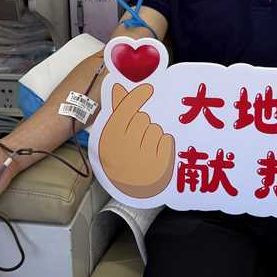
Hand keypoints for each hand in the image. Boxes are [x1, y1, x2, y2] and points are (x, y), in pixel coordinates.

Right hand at [99, 82, 174, 198]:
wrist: (132, 190)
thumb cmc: (122, 158)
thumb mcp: (114, 136)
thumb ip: (118, 110)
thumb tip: (118, 85)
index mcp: (110, 141)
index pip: (125, 112)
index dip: (136, 97)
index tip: (148, 88)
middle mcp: (124, 150)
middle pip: (142, 119)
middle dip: (142, 124)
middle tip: (138, 136)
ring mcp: (142, 159)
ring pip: (155, 129)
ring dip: (153, 135)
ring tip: (146, 147)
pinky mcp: (159, 167)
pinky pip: (166, 140)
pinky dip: (164, 144)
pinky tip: (156, 153)